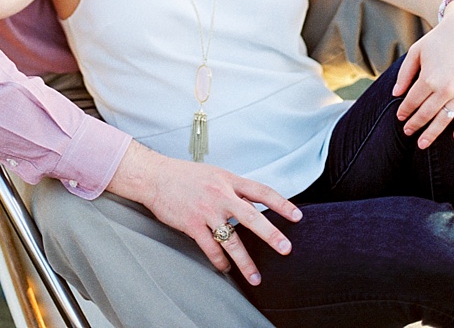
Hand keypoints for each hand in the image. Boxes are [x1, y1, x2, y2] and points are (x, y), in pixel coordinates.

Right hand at [107, 142, 300, 285]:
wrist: (156, 176)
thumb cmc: (185, 175)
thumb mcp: (215, 175)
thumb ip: (234, 188)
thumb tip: (254, 201)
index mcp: (228, 180)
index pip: (261, 191)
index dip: (281, 204)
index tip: (297, 216)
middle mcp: (220, 194)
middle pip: (251, 216)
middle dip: (271, 234)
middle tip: (286, 249)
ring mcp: (206, 210)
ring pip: (231, 239)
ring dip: (245, 262)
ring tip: (256, 277)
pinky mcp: (192, 224)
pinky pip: (210, 248)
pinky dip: (220, 261)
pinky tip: (225, 268)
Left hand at [392, 5, 453, 148]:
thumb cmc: (438, 40)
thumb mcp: (416, 52)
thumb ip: (405, 74)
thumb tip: (395, 94)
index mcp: (429, 78)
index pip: (412, 101)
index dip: (404, 111)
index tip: (399, 118)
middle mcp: (446, 88)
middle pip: (427, 114)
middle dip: (415, 125)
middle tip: (407, 132)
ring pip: (446, 119)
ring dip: (433, 132)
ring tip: (422, 143)